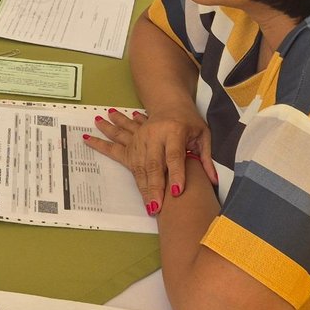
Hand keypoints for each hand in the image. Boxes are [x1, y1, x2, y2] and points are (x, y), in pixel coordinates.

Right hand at [84, 108, 214, 214]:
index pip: (175, 156)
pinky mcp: (132, 141)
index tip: (176, 192)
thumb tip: (213, 180)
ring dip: (141, 186)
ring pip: (138, 165)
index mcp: (175, 131)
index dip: (176, 174)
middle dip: (155, 188)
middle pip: (153, 165)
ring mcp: (140, 137)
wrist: (169, 101)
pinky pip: (118, 149)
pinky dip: (106, 152)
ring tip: (145, 205)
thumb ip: (206, 157)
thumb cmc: (189, 121)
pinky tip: (95, 154)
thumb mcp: (203, 135)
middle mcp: (155, 134)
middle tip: (157, 208)